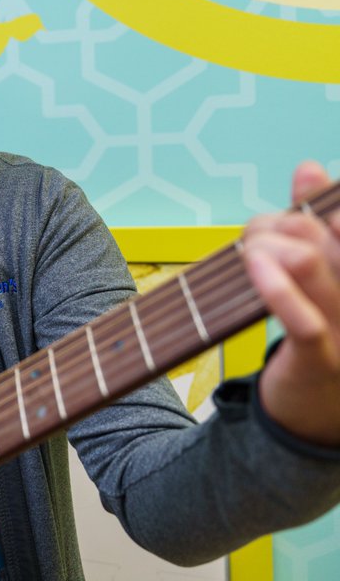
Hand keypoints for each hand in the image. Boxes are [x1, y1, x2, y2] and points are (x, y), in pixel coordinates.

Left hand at [246, 161, 339, 446]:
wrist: (319, 413)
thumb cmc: (321, 330)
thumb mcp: (324, 276)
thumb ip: (317, 222)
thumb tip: (308, 167)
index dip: (331, 200)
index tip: (310, 188)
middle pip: (326, 235)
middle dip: (282, 222)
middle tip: (255, 236)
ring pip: (312, 262)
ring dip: (265, 244)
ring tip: (248, 253)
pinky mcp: (323, 361)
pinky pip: (303, 320)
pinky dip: (275, 287)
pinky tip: (254, 265)